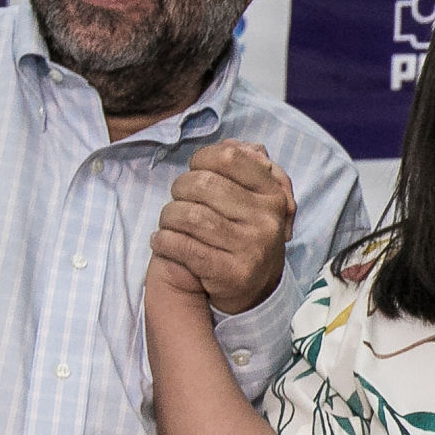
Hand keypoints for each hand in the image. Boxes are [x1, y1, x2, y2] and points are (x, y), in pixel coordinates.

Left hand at [152, 141, 295, 315]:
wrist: (253, 289)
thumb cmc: (243, 234)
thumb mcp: (253, 198)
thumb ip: (244, 166)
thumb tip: (233, 144)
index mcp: (272, 193)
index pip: (229, 157)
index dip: (202, 160)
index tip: (195, 173)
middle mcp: (266, 219)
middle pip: (203, 184)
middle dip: (179, 191)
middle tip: (178, 203)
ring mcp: (252, 247)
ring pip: (189, 216)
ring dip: (167, 218)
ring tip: (167, 224)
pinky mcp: (231, 273)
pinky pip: (183, 247)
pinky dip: (163, 241)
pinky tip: (162, 241)